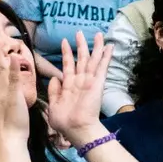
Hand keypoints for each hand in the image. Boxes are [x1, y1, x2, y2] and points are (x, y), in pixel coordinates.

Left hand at [45, 32, 110, 146]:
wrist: (76, 129)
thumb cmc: (64, 121)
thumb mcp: (53, 104)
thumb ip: (54, 91)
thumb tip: (54, 78)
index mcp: (69, 86)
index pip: (68, 65)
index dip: (67, 53)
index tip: (65, 42)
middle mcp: (80, 81)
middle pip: (82, 59)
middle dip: (81, 46)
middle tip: (80, 32)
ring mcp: (89, 81)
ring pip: (93, 60)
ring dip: (95, 47)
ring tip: (98, 34)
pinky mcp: (97, 83)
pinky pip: (102, 67)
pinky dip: (106, 57)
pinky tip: (109, 47)